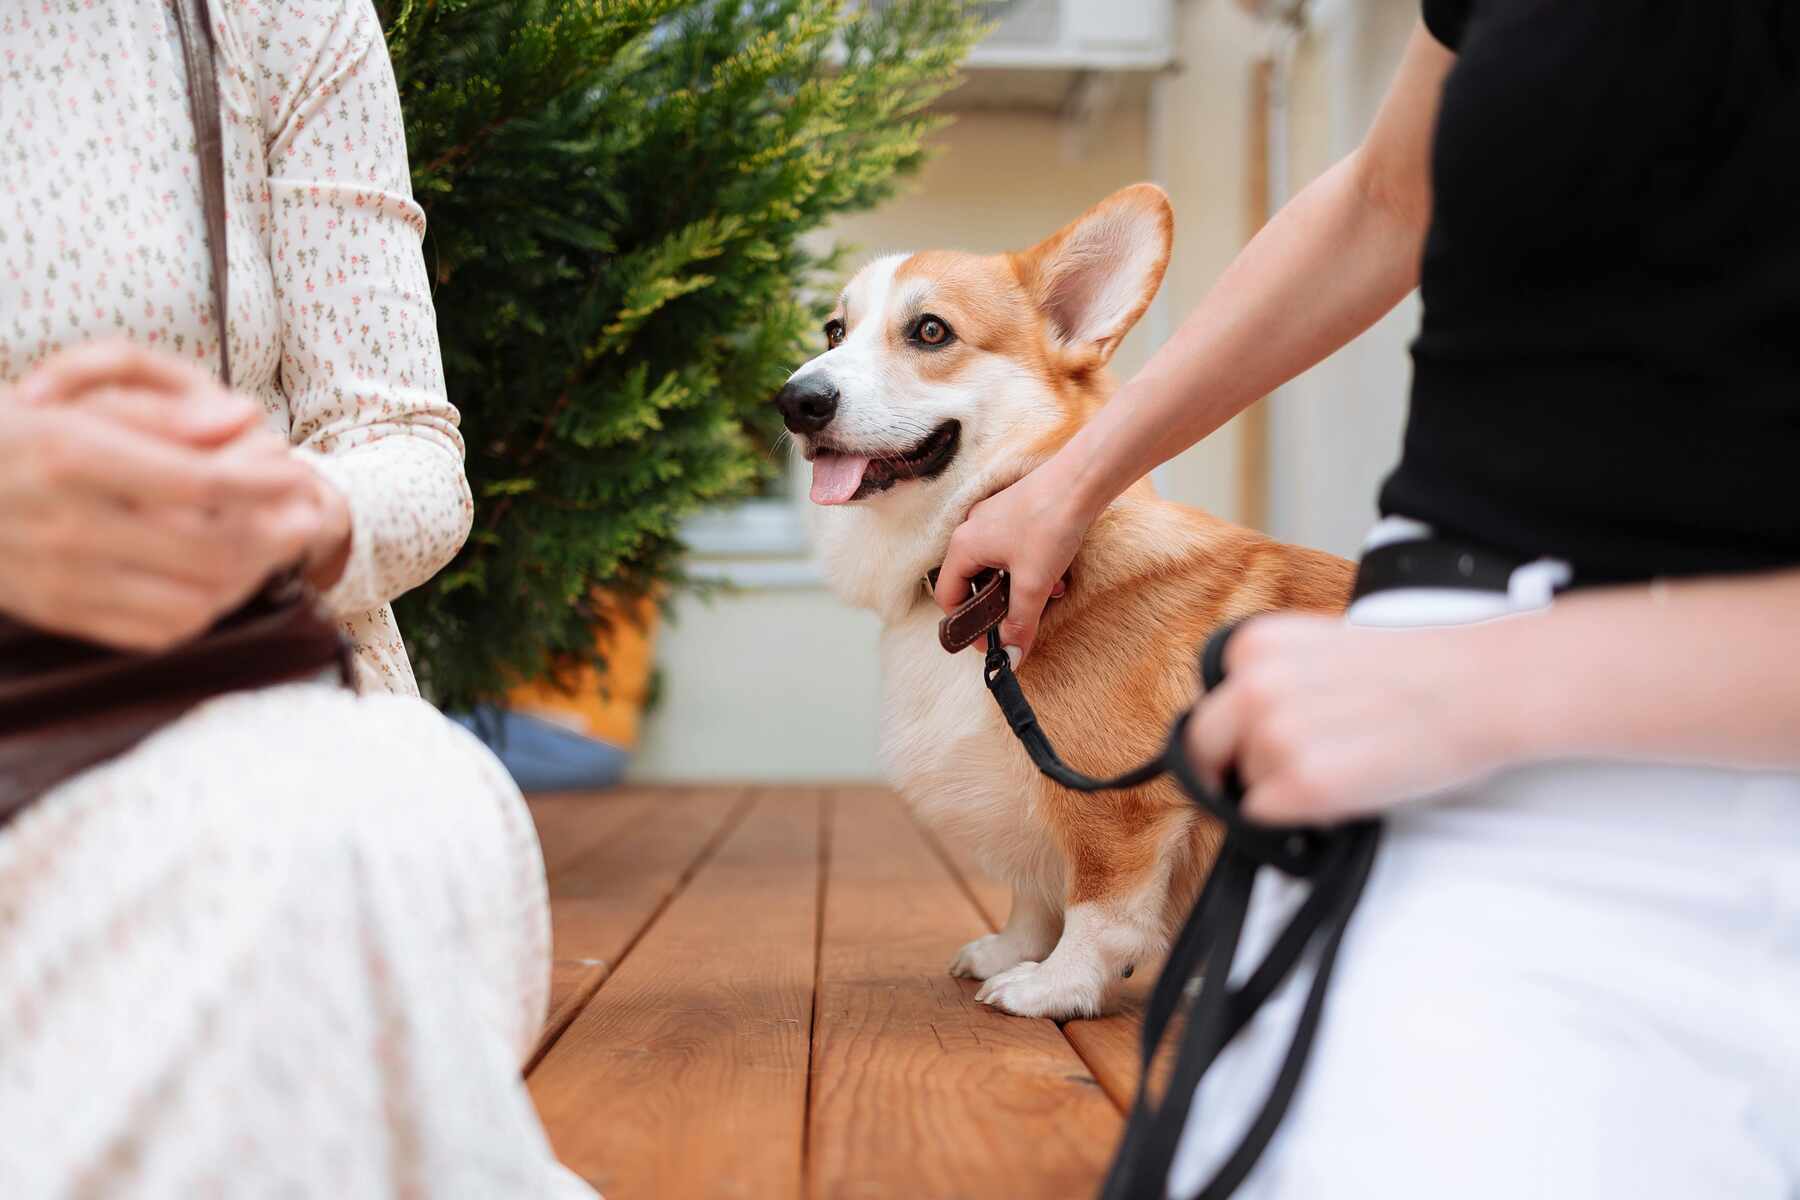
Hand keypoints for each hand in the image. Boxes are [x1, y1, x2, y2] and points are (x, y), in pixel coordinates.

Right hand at [0, 345, 330, 650]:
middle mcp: (67, 524)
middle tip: (306, 515)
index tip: (296, 471)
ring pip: (192, 600)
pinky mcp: (58, 613)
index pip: (198, 481)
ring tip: (272, 546)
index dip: (263, 481)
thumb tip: (245, 418)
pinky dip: (205, 610)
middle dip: (273, 535)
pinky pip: (154, 632)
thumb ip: (160, 413)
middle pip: (208, 549)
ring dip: (248, 577)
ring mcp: (61, 578)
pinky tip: (222, 580)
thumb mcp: (71, 400)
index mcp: (71, 457)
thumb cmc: (9, 435)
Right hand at [933, 459, 1085, 660]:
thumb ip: (1020, 623)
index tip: (991, 642)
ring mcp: (992, 520)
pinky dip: (1028, 569)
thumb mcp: (1033, 583)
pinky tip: (1055, 575)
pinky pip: (1011, 552)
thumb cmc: (1050, 524)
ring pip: (996, 568)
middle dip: (999, 606)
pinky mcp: (1014, 514)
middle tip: (1021, 620)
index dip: (967, 624)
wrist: (1080, 480)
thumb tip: (1010, 658)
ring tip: (1046, 595)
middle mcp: (971, 531)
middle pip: (972, 583)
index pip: (948, 597)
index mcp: (963, 546)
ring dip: (1018, 589)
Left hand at [1186, 615, 1520, 823]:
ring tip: (1341, 766)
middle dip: (1232, 768)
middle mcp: (1253, 687)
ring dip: (1280, 789)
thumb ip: (1274, 677)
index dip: (1232, 734)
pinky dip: (1297, 816)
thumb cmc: (1417, 670)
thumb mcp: (1322, 647)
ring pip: (1242, 785)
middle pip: (1204, 748)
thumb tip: (1243, 726)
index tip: (1255, 748)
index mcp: (1255, 646)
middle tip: (1275, 779)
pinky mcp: (1303, 785)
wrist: (1478, 688)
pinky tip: (1343, 791)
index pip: (1209, 705)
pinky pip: (1265, 818)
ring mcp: (1275, 737)